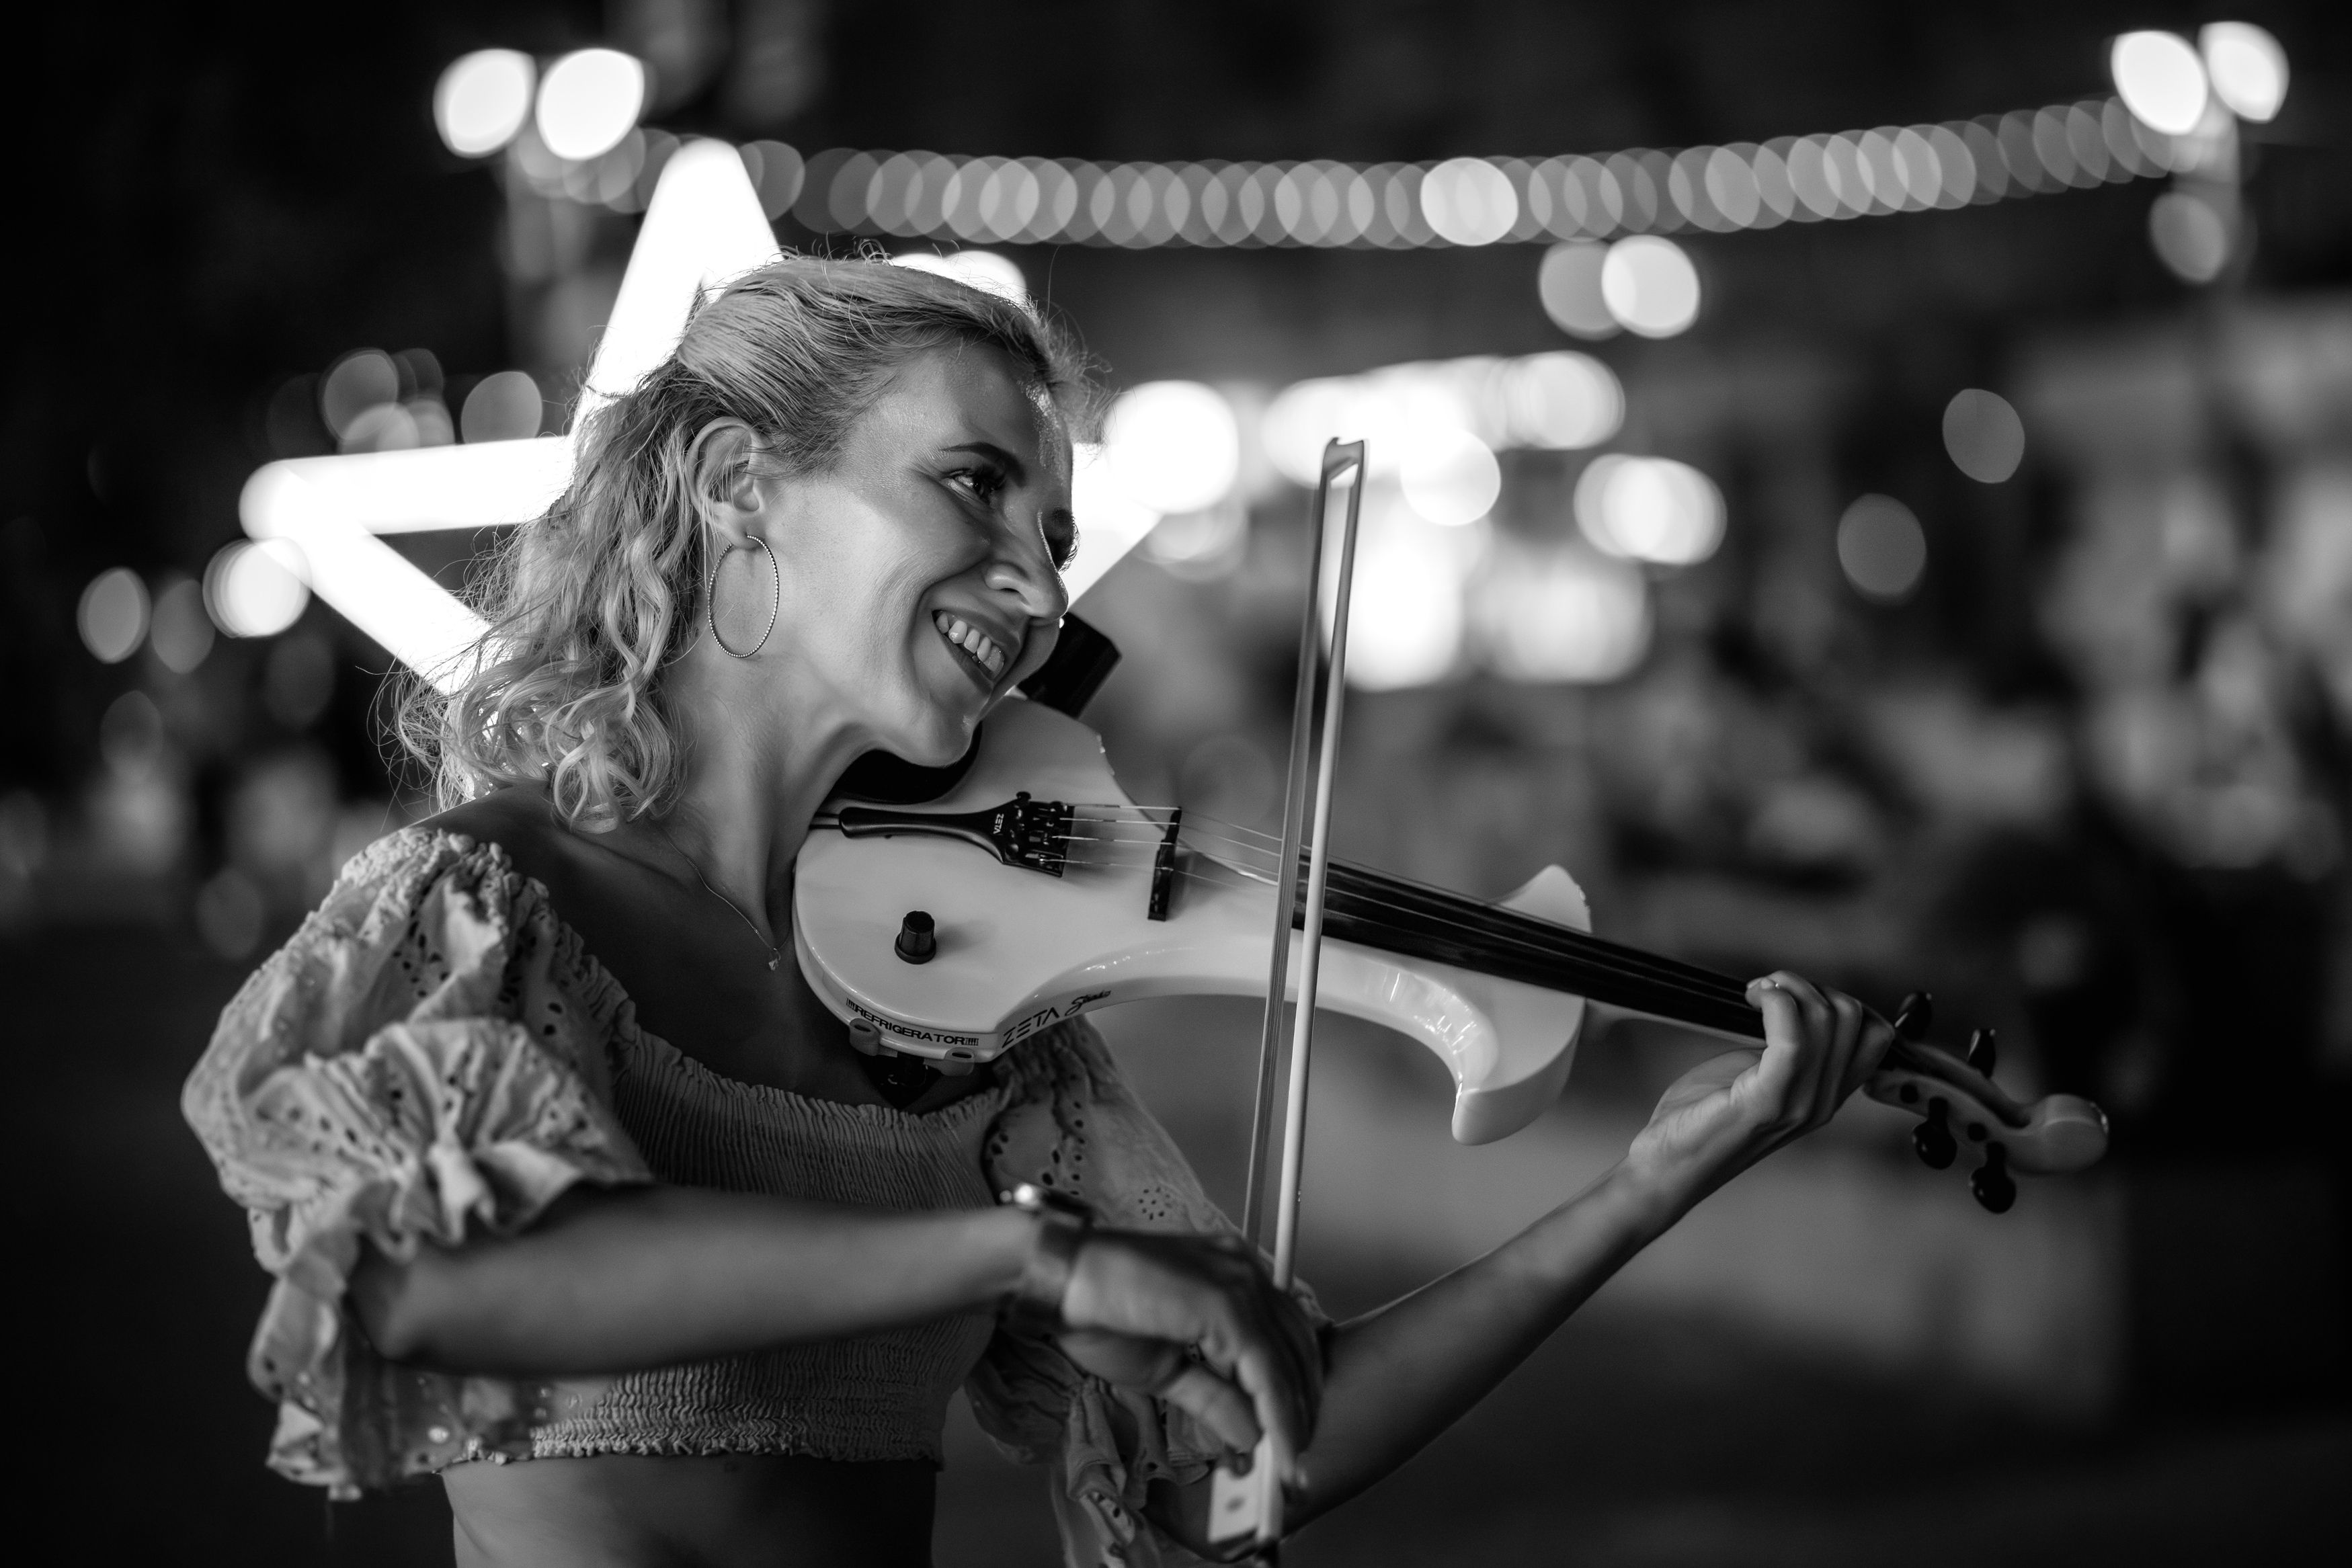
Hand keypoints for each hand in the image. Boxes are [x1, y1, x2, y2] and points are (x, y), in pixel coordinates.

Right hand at [1051, 1230, 1322, 1485]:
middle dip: (1300, 1409)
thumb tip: (1249, 1436)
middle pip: (1297, 1347)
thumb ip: (1212, 1396)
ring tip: (1286, 1467)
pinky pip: (1264, 1369)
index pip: (1284, 1335)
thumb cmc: (1099, 1311)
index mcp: (1231, 1275)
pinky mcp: (1225, 1304)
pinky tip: (1274, 1447)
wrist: (1060, 1284)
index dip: (1293, 1391)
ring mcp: (1237, 1282)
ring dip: (1290, 1420)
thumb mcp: (1166, 1369)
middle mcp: (1242, 1270)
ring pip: (1286, 1361)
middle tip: (1293, 1460)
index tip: (1292, 1438)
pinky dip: (1275, 1415)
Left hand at [1623, 970, 1894, 1216]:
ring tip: (1755, 992)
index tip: (1793, 995)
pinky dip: (1775, 1003)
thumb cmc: (1702, 1116)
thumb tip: (1791, 1001)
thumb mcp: (1758, 1075)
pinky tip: (1751, 999)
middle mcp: (1821, 1102)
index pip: (1874, 1036)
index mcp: (1825, 1095)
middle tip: (1766, 990)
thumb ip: (1787, 1048)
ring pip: (1827, 1020)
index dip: (1838, 999)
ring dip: (1788, 987)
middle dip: (1809, 986)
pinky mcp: (1766, 1101)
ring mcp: (1798, 1104)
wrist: (1669, 1166)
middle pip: (1851, 1018)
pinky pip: (1793, 1038)